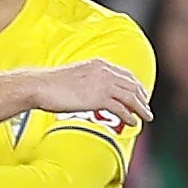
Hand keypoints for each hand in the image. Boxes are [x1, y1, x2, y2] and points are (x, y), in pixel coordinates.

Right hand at [29, 60, 152, 122]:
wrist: (40, 86)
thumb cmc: (52, 84)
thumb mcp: (77, 77)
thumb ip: (90, 81)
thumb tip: (95, 94)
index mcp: (100, 64)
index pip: (125, 75)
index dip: (135, 86)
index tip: (140, 96)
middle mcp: (104, 71)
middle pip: (132, 85)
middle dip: (142, 98)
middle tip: (146, 109)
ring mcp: (102, 84)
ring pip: (130, 97)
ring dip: (141, 108)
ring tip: (146, 117)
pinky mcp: (98, 98)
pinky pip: (121, 108)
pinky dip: (129, 116)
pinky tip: (132, 123)